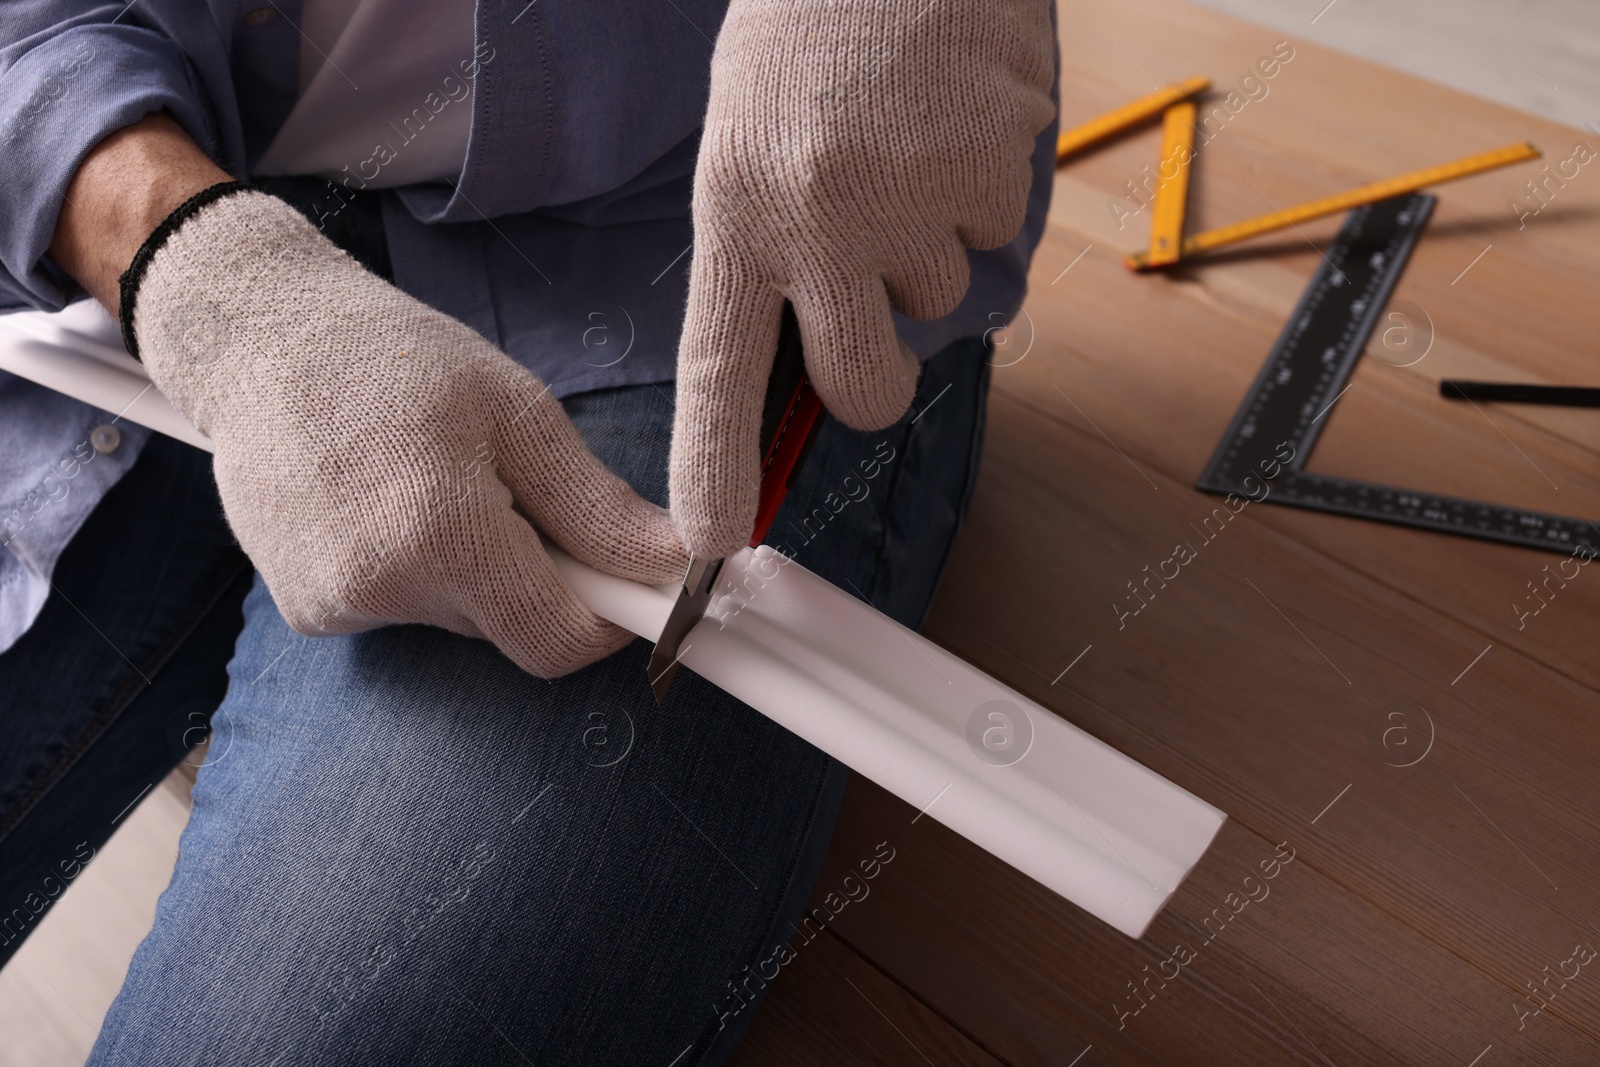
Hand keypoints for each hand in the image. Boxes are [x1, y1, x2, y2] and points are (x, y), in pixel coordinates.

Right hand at [127, 190, 685, 676]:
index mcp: (442, 537)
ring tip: (436, 479)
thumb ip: (595, 506)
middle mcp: (380, 589)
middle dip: (536, 574)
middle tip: (513, 488)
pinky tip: (386, 501)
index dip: (607, 619)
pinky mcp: (305, 611)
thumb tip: (674, 565)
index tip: (626, 579)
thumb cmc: (395, 359)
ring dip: (475, 568)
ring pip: (459, 617)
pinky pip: (404, 609)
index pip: (557, 642)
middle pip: (510, 627)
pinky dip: (419, 568)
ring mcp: (334, 606)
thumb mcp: (518, 412)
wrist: (257, 338)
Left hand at [669, 0, 1054, 555]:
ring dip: (930, 252)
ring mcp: (910, 197)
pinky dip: (983, 198)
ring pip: (941, 305)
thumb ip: (772, 255)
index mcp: (737, 210)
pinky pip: (998, 237)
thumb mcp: (749, 146)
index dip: (716, 466)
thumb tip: (820, 377)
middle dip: (876, 377)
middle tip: (871, 303)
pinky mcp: (991, 167)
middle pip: (862, 389)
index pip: (721, 369)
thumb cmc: (805, 42)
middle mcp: (817, 218)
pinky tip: (950, 127)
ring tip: (903, 155)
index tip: (714, 545)